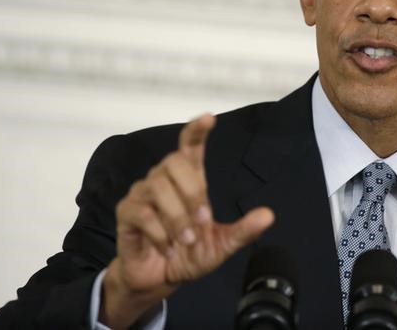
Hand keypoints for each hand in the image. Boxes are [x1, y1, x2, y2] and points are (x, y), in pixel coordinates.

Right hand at [101, 114, 274, 328]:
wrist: (160, 278)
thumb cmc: (190, 254)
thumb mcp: (222, 245)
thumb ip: (244, 230)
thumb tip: (268, 215)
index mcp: (189, 180)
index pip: (189, 146)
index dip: (197, 130)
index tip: (208, 118)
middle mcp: (163, 179)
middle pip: (174, 162)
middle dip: (192, 193)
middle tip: (201, 222)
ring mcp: (142, 193)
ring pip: (158, 188)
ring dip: (177, 218)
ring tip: (186, 240)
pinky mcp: (127, 212)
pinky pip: (143, 213)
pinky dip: (160, 234)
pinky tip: (167, 247)